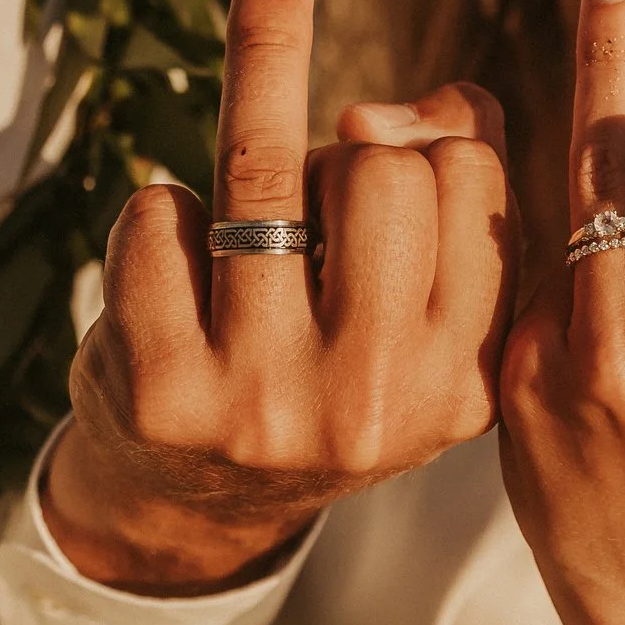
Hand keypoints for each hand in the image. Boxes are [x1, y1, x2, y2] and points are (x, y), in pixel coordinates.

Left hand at [46, 0, 515, 593]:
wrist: (194, 510)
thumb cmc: (316, 367)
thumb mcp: (415, 303)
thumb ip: (448, 178)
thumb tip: (380, 114)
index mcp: (465, 373)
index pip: (469, 170)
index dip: (420, 135)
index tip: (385, 156)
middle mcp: (378, 399)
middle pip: (379, 167)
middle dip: (339, 157)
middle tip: (315, 212)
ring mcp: (268, 400)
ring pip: (266, 171)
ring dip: (251, 160)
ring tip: (243, 205)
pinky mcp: (165, 393)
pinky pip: (157, 213)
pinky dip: (156, 213)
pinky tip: (173, 272)